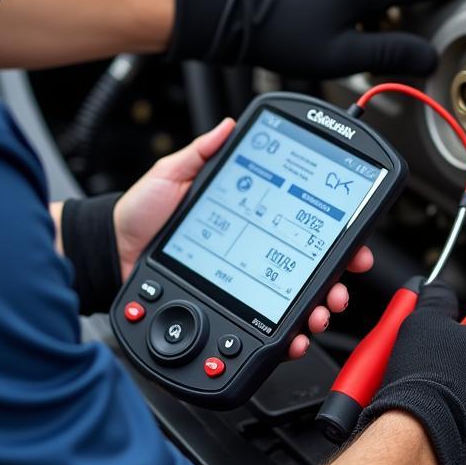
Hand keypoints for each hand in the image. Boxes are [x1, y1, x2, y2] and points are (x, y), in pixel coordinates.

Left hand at [114, 118, 373, 358]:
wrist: (112, 254)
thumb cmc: (140, 214)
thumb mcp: (172, 174)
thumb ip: (201, 152)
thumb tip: (228, 126)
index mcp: (249, 217)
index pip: (300, 224)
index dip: (333, 233)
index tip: (353, 241)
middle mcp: (252, 250)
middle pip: (307, 267)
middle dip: (334, 279)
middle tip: (338, 287)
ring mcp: (242, 283)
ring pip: (293, 301)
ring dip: (315, 309)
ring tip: (318, 313)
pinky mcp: (227, 307)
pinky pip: (263, 326)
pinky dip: (284, 337)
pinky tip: (291, 338)